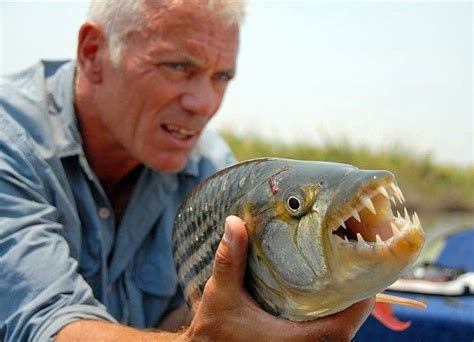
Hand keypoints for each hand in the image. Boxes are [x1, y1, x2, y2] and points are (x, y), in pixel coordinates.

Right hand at [183, 215, 374, 340]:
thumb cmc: (216, 335)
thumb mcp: (221, 297)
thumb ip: (229, 262)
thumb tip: (234, 222)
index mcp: (309, 339)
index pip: (357, 310)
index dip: (365, 279)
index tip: (361, 250)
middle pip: (354, 308)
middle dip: (353, 275)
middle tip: (346, 240)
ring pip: (344, 315)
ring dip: (343, 286)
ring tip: (336, 251)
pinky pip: (331, 319)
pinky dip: (331, 298)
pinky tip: (319, 274)